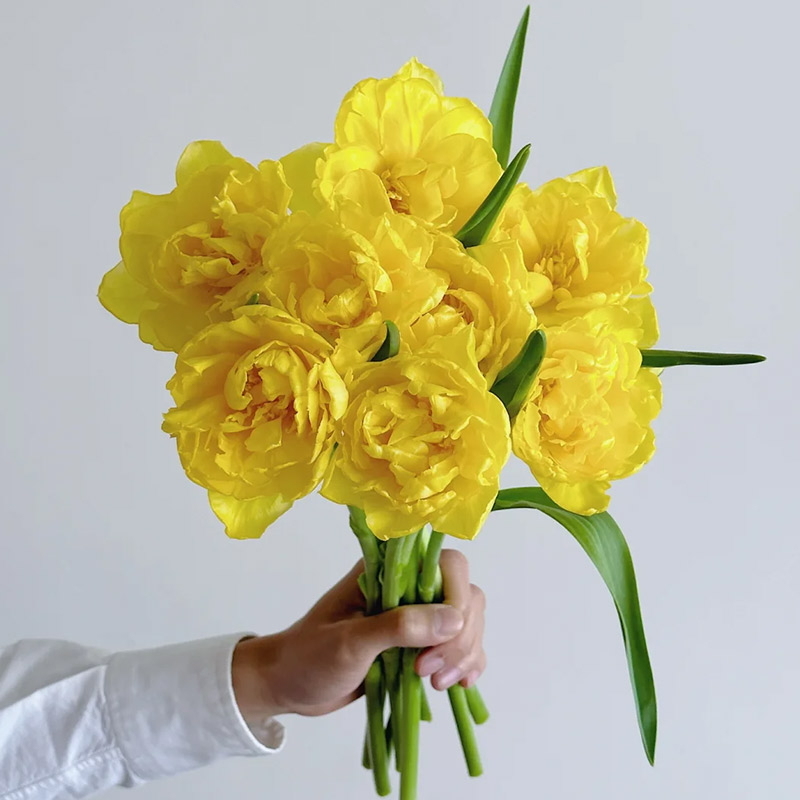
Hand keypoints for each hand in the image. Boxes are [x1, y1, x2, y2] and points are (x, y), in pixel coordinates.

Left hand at [232, 550, 486, 724]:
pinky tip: (459, 686)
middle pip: (466, 596)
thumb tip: (453, 619)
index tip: (440, 638)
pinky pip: (462, 648)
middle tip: (429, 671)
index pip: (447, 566)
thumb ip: (399, 627)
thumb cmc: (309, 658)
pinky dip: (467, 664)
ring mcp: (417, 617)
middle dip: (460, 637)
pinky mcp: (421, 646)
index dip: (456, 599)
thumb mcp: (350, 643)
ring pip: (467, 623)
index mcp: (388, 571)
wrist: (290, 686)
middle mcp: (408, 588)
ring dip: (464, 654)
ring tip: (435, 683)